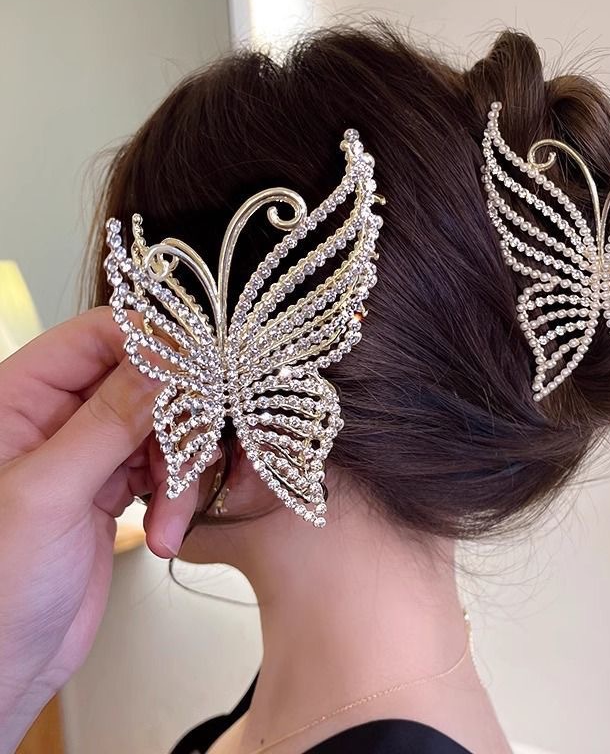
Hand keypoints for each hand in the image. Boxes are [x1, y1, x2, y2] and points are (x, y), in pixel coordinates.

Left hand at [0, 306, 200, 751]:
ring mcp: (86, 454)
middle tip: (191, 454)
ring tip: (169, 518)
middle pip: (141, 382)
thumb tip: (166, 363)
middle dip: (175, 421)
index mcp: (16, 398)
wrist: (0, 667)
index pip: (97, 336)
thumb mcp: (47, 494)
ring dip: (178, 471)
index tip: (197, 370)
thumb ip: (108, 422)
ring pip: (160, 427)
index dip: (152, 345)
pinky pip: (161, 468)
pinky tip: (164, 531)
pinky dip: (174, 497)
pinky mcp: (109, 487)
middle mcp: (54, 418)